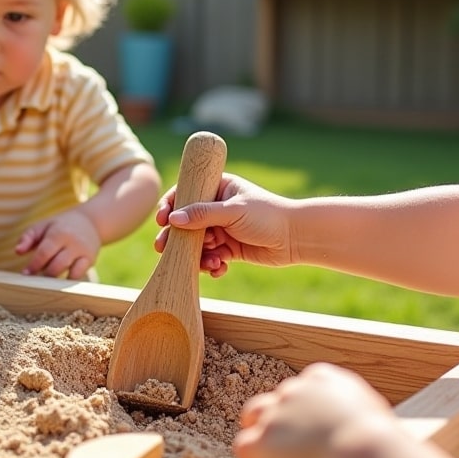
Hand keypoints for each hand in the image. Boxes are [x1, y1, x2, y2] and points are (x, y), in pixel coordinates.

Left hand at [16, 209, 101, 278]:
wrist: (90, 222)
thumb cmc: (59, 226)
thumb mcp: (42, 226)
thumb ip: (27, 237)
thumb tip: (17, 251)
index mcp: (59, 233)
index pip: (44, 253)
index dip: (34, 265)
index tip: (25, 273)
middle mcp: (73, 243)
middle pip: (57, 266)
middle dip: (44, 274)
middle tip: (36, 277)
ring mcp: (83, 253)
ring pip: (70, 273)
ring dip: (56, 280)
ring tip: (47, 279)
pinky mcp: (90, 260)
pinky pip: (79, 275)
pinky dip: (68, 280)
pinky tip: (60, 280)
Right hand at [155, 172, 297, 275]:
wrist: (296, 238)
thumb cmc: (267, 215)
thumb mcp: (232, 212)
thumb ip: (202, 215)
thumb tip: (173, 219)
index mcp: (218, 188)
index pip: (185, 193)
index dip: (170, 206)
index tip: (162, 220)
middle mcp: (217, 208)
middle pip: (186, 223)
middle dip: (177, 238)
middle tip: (163, 248)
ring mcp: (222, 229)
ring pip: (197, 244)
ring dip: (198, 255)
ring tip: (211, 262)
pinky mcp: (229, 249)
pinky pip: (211, 258)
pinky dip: (212, 265)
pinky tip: (220, 269)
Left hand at [234, 362, 393, 457]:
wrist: (363, 453)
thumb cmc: (380, 441)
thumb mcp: (374, 413)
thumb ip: (359, 412)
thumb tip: (368, 428)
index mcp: (322, 378)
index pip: (302, 389)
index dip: (305, 412)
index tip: (314, 430)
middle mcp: (293, 390)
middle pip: (275, 400)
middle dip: (281, 420)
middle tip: (294, 447)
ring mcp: (273, 414)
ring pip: (253, 416)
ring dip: (261, 433)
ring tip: (275, 457)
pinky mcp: (260, 441)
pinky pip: (244, 446)